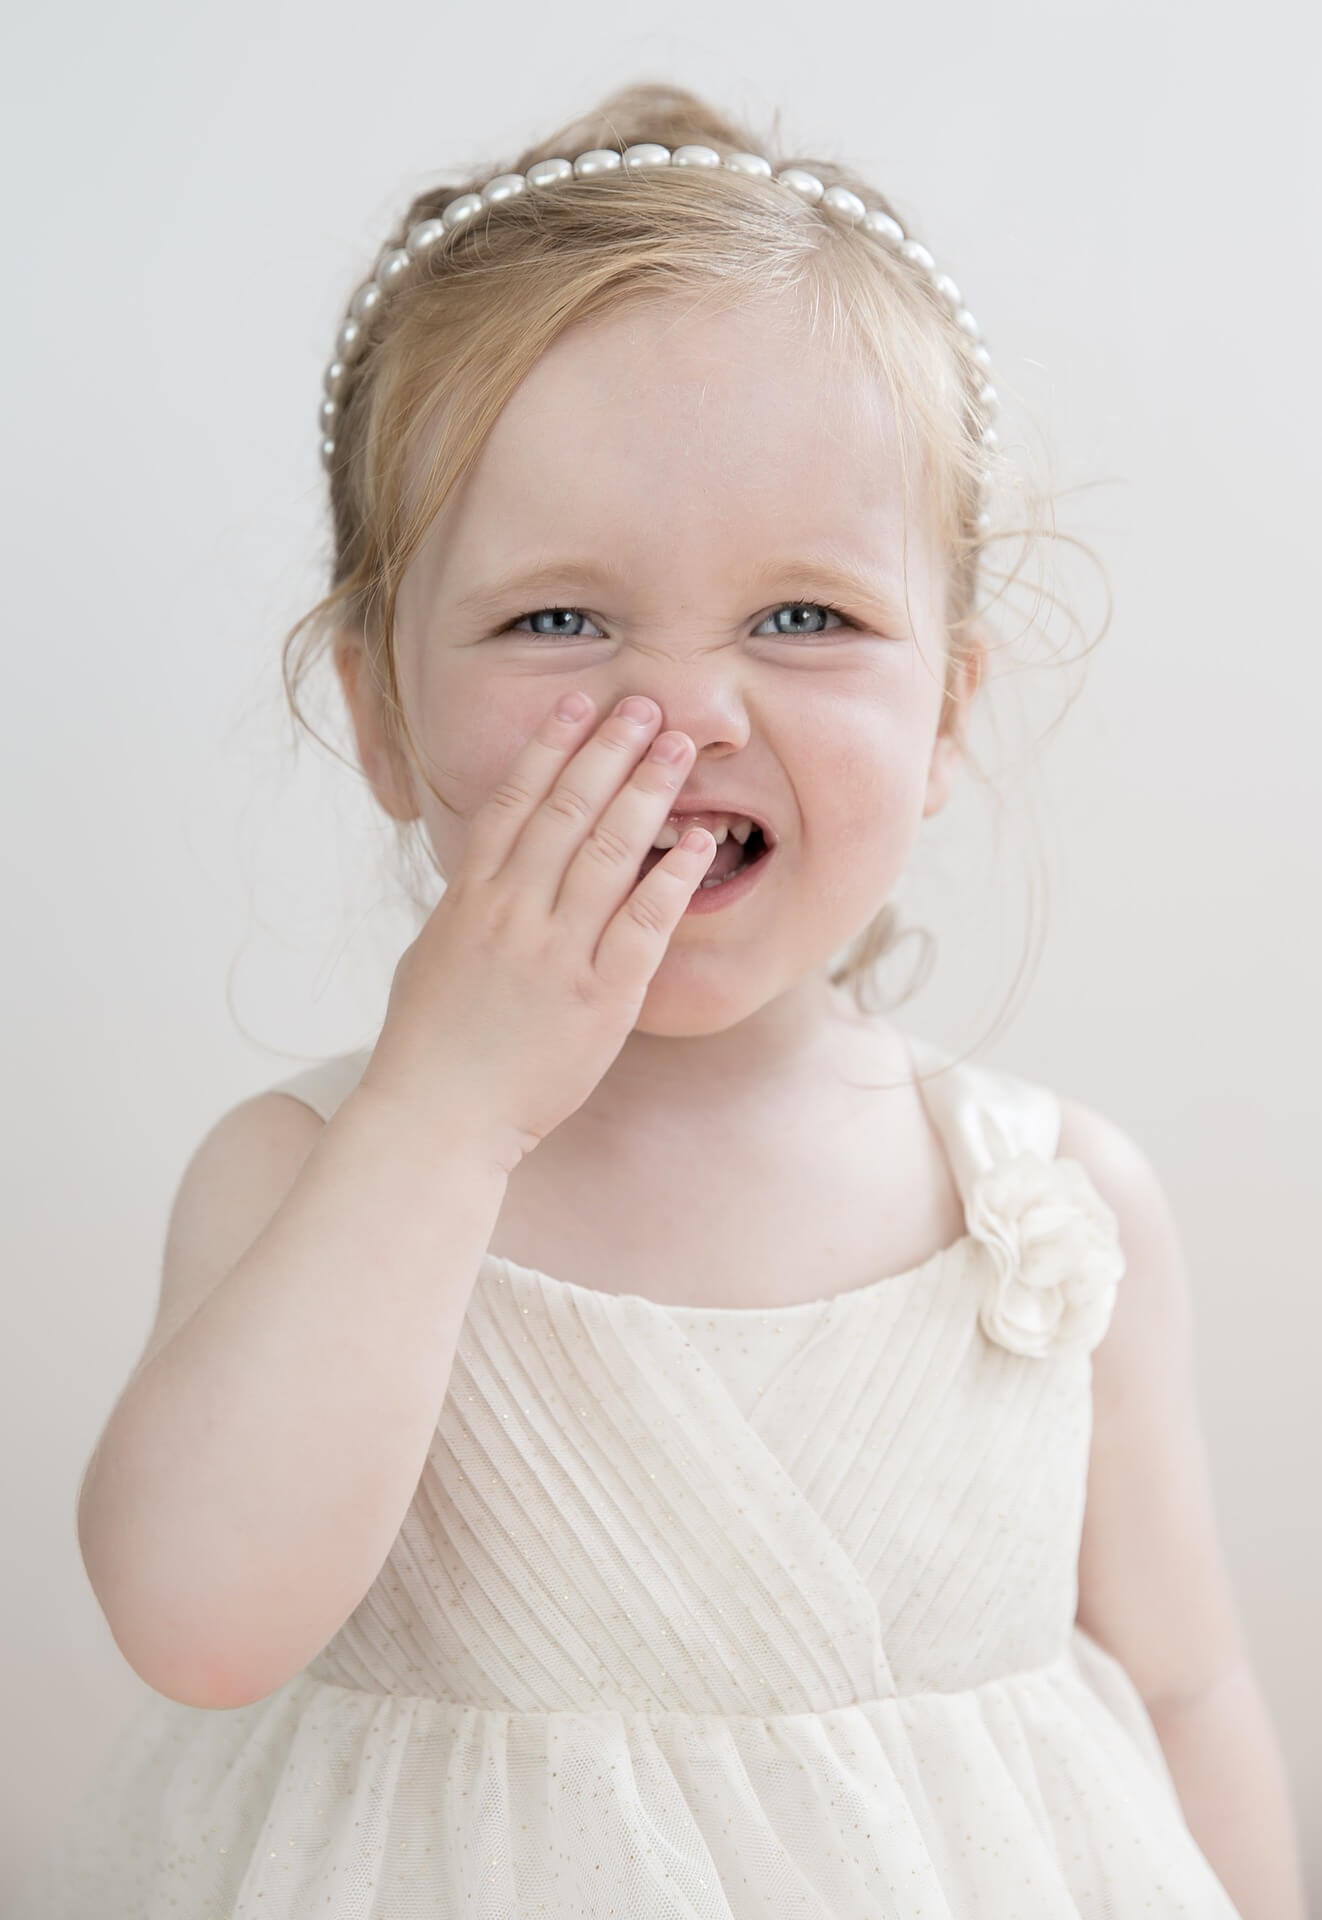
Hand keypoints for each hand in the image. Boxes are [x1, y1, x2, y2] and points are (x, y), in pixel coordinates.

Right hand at [358, 692, 714, 1173]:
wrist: (439, 1116)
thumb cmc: (429, 1043)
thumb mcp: (434, 955)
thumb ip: (468, 907)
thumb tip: (488, 870)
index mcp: (470, 898)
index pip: (513, 801)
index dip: (548, 747)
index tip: (578, 704)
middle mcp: (514, 914)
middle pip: (568, 811)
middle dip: (610, 750)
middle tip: (647, 706)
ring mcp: (558, 953)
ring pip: (610, 853)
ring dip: (648, 793)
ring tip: (679, 750)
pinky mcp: (599, 998)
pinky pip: (644, 925)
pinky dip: (673, 879)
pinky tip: (701, 844)